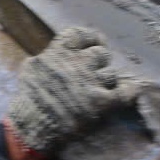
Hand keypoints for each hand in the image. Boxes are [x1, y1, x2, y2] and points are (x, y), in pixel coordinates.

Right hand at [5, 27, 140, 154]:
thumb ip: (43, 59)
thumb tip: (47, 55)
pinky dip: (129, 91)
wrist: (34, 125)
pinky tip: (131, 91)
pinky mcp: (103, 101)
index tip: (94, 42)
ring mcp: (92, 82)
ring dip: (107, 81)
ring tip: (103, 88)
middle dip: (100, 62)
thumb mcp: (29, 69)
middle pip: (101, 54)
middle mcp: (78, 63)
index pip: (80, 34)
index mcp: (59, 53)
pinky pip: (125, 92)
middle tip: (96, 71)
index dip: (90, 37)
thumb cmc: (28, 98)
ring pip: (112, 74)